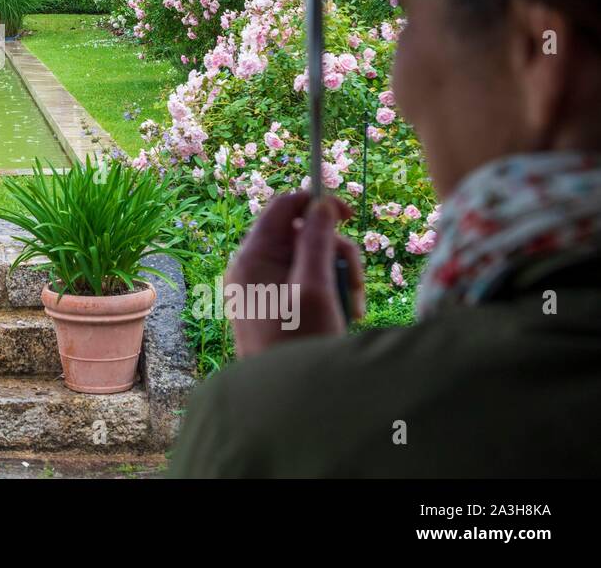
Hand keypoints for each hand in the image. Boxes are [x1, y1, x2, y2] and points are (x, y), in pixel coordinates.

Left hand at [225, 191, 365, 358]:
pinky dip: (327, 293)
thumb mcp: (314, 286)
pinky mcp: (274, 306)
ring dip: (336, 277)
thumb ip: (318, 241)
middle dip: (334, 253)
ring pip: (310, 260)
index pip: (284, 207)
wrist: (287, 400)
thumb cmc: (298, 342)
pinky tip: (340, 317)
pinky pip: (306, 283)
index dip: (317, 204)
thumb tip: (322, 204)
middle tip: (351, 283)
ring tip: (349, 309)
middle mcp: (252, 268)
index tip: (350, 214)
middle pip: (302, 235)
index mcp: (252, 257)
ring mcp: (262, 288)